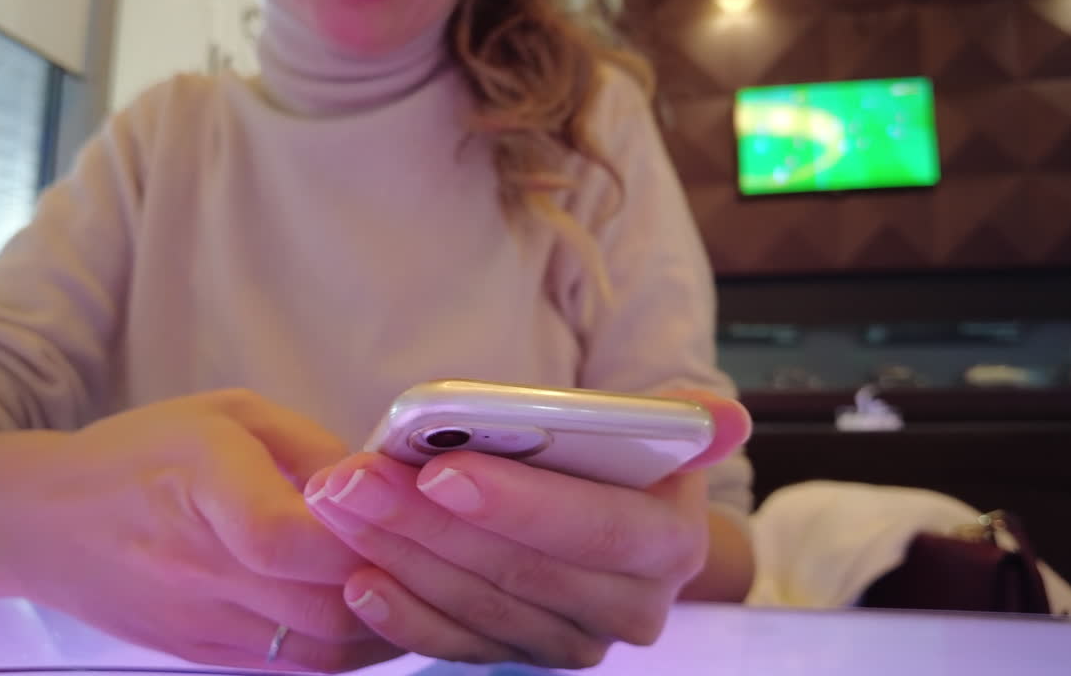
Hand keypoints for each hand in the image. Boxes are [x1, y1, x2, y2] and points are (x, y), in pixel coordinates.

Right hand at [0, 389, 403, 671]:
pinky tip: (374, 618)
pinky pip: (294, 666)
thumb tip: (383, 484)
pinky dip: (346, 649)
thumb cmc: (142, 453)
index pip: (286, 537)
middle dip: (393, 585)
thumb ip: (312, 446)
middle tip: (435, 558)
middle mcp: (198, 564)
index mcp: (201, 483)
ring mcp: (199, 621)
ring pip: (318, 649)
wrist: (42, 522)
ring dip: (381, 627)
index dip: (358, 536)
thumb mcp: (229, 414)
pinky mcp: (203, 654)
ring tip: (416, 591)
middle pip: (321, 604)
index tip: (400, 517)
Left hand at [303, 391, 751, 667]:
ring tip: (342, 506)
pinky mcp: (528, 659)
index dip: (519, 503)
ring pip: (481, 607)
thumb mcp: (638, 427)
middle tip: (356, 479)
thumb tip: (728, 418)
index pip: (595, 529)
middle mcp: (635, 607)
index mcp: (671, 541)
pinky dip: (405, 617)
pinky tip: (360, 579)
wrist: (591, 502)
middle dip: (428, 522)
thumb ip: (674, 420)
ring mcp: (579, 642)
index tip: (441, 470)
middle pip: (522, 571)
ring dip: (401, 556)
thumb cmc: (605, 453)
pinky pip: (460, 648)